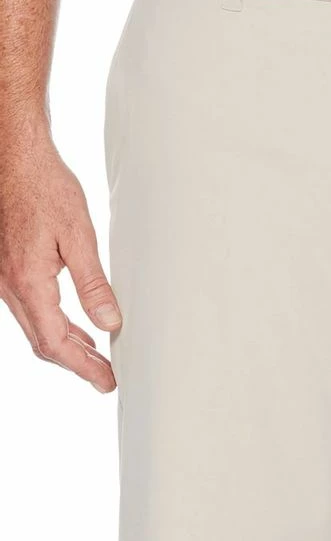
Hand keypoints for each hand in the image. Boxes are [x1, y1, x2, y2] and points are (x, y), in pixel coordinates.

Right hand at [0, 117, 120, 391]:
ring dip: (68, 347)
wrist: (15, 159)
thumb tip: (109, 322)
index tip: (107, 381)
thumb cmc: (46, 190)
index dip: (83, 366)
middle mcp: (11, 286)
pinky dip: (57, 325)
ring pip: (37, 328)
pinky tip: (78, 327)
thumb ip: (93, 283)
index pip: (56, 342)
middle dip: (77, 364)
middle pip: (44, 342)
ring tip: (97, 360)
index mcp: (29, 283)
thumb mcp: (79, 237)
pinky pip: (33, 310)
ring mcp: (7, 279)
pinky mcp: (12, 269)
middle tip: (106, 379)